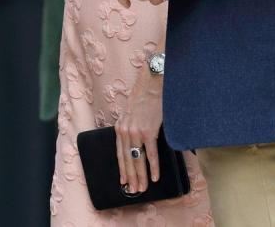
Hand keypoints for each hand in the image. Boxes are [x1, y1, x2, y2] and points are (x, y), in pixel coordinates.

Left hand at [114, 73, 162, 193]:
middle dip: (130, 177)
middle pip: (127, 159)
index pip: (119, 153)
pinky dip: (153, 167)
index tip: (123, 181)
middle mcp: (125, 131)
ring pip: (137, 159)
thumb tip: (137, 142)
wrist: (151, 83)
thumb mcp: (131, 113)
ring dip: (140, 176)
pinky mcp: (149, 131)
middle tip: (133, 190)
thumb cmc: (144, 97)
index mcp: (120, 127)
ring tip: (142, 188)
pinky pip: (150, 154)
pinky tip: (154, 177)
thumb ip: (131, 128)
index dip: (121, 168)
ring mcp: (136, 132)